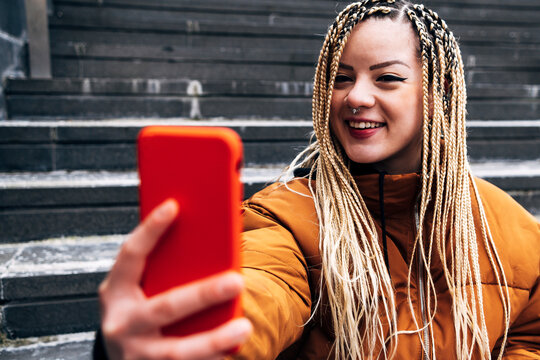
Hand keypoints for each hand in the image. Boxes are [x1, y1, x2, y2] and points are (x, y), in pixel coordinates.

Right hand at [98, 199, 251, 358]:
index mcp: (115, 292)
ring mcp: (135, 354)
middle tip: (236, 281)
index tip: (173, 205)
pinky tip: (232, 348)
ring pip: (177, 350)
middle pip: (165, 307)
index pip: (130, 255)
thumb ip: (160, 270)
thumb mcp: (137, 290)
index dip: (150, 230)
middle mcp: (121, 324)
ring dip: (214, 339)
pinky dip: (211, 358)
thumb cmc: (136, 312)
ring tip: (244, 327)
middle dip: (203, 294)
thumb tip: (206, 242)